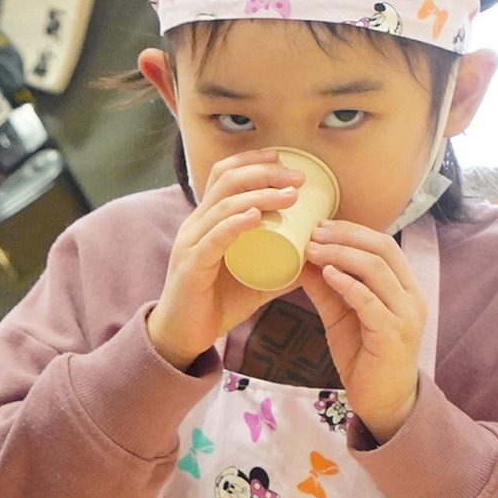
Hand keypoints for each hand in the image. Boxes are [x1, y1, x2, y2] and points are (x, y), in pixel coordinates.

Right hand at [146, 151, 307, 368]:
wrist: (184, 337)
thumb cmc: (216, 305)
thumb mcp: (255, 281)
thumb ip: (280, 269)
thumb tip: (313, 259)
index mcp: (206, 221)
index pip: (224, 176)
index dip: (252, 161)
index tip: (283, 160)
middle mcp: (195, 225)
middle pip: (226, 182)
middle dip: (264, 173)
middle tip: (297, 179)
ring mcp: (190, 244)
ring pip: (223, 206)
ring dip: (260, 195)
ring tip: (290, 196)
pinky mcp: (191, 268)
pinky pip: (213, 239)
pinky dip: (235, 224)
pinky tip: (255, 216)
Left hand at [301, 219, 427, 441]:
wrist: (382, 401)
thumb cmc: (365, 357)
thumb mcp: (341, 315)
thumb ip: (327, 288)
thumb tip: (301, 258)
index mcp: (404, 287)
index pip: (383, 245)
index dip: (352, 230)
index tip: (320, 225)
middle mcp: (411, 297)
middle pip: (383, 249)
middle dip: (346, 236)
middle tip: (314, 231)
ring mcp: (406, 315)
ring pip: (377, 270)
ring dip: (341, 255)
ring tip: (312, 249)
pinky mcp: (393, 335)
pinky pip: (369, 301)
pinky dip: (347, 283)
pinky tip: (325, 274)